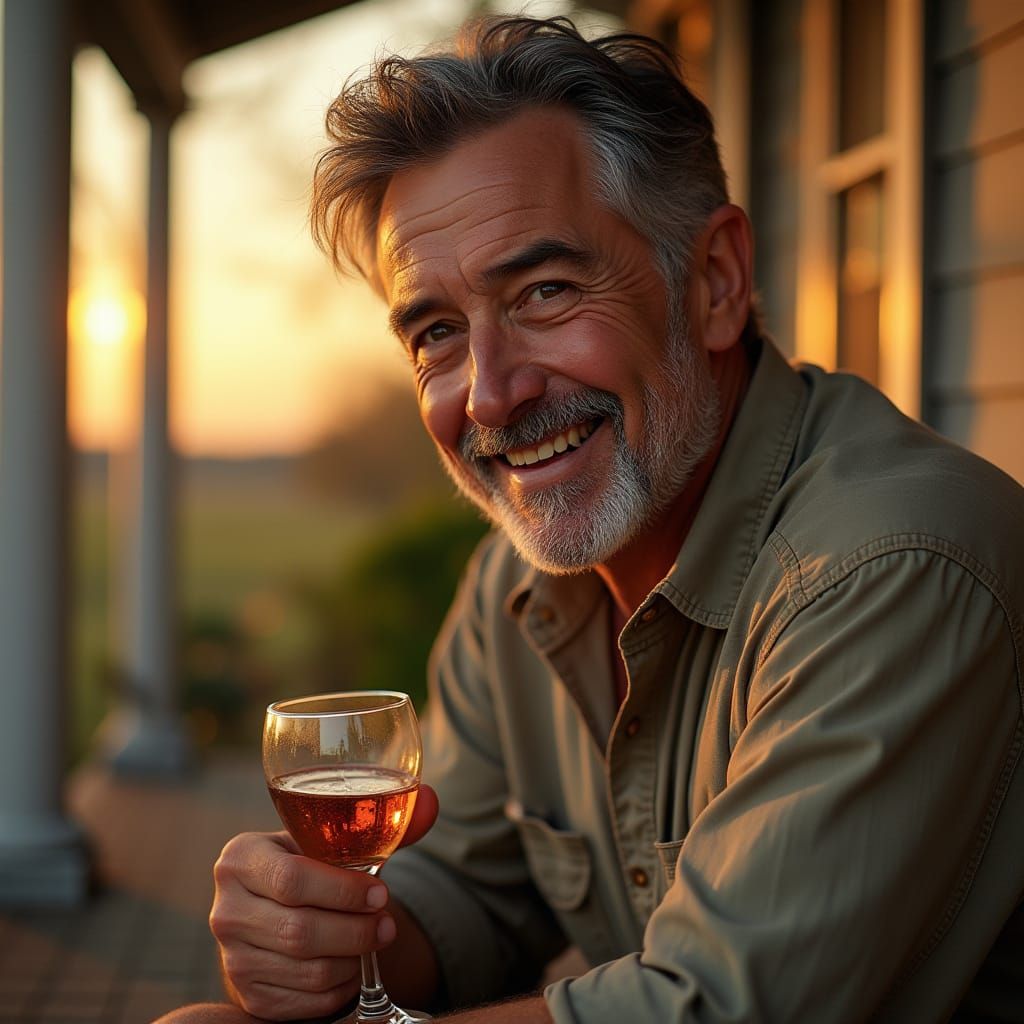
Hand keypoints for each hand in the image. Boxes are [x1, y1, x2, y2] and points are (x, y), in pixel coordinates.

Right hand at [210, 784, 437, 1020]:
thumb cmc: (311, 866)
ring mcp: (232, 957)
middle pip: (300, 931)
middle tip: (388, 925)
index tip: (381, 893)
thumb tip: (431, 801)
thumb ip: (381, 822)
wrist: (276, 908)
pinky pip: (305, 1002)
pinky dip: (339, 988)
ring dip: (353, 959)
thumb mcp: (330, 840)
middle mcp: (226, 909)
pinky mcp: (247, 995)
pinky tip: (352, 965)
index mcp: (241, 858)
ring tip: (374, 940)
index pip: (293, 879)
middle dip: (356, 931)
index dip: (345, 891)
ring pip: (307, 970)